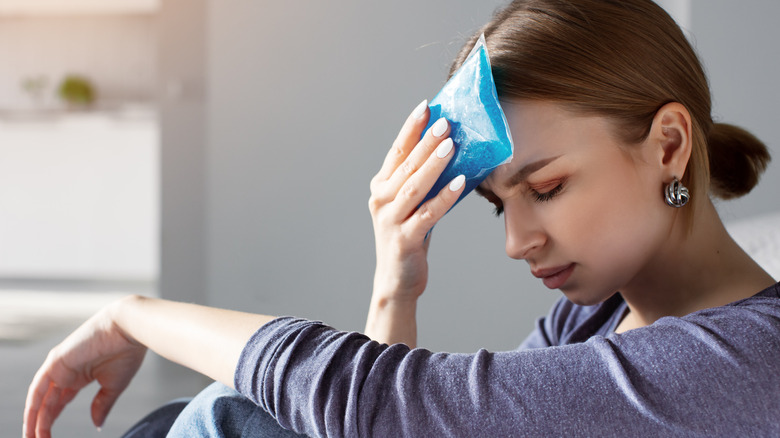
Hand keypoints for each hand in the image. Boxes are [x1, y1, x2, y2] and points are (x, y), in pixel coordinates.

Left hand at [24, 298, 146, 437]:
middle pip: (47, 403)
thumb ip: (102, 404)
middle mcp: (66, 372)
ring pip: (40, 397)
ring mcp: (59, 366)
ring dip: (34, 419)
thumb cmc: (126, 351)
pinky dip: (32, 405)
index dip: (52, 421)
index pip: (59, 403)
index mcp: (80, 376)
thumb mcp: (114, 385)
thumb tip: (96, 424)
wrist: (128, 329)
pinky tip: (31, 421)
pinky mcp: (56, 361)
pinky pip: (38, 387)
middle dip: (41, 424)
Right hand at [365, 100, 464, 344]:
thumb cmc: (409, 237)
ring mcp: (390, 220)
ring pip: (414, 186)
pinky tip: (460, 183)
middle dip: (426, 141)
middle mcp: (381, 200)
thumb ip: (423, 182)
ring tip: (452, 145)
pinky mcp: (404, 239)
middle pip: (406, 165)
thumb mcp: (412, 205)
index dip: (411, 129)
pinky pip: (427, 214)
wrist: (397, 281)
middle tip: (445, 121)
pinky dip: (444, 197)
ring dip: (433, 164)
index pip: (397, 152)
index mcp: (381, 188)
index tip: (426, 107)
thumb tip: (453, 151)